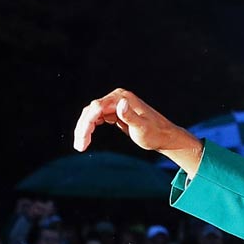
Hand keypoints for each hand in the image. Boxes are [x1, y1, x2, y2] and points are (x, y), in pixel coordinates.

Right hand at [73, 89, 200, 173]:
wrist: (164, 136)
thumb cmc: (155, 134)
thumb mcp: (142, 128)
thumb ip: (130, 116)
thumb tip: (121, 103)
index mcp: (121, 97)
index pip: (97, 108)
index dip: (87, 124)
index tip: (82, 140)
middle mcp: (117, 97)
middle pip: (91, 110)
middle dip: (83, 128)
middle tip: (79, 147)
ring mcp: (115, 104)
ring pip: (92, 114)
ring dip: (84, 129)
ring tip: (81, 146)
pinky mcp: (115, 112)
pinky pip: (97, 118)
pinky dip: (91, 128)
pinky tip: (87, 140)